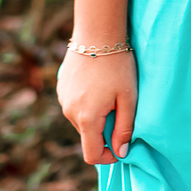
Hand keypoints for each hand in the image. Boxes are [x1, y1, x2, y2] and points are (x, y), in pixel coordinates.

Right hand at [57, 51, 138, 165]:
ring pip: (81, 120)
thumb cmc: (118, 65)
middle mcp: (70, 112)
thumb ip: (125, 128)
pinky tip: (98, 84)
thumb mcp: (128, 98)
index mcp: (87, 118)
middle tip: (120, 108)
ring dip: (95, 116)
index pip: (91, 155)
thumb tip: (121, 152)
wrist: (97, 33)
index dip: (108, 157)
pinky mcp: (61, 89)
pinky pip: (75, 105)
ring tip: (109, 92)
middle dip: (104, 131)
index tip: (121, 146)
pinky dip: (87, 103)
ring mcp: (63, 100)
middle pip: (87, 136)